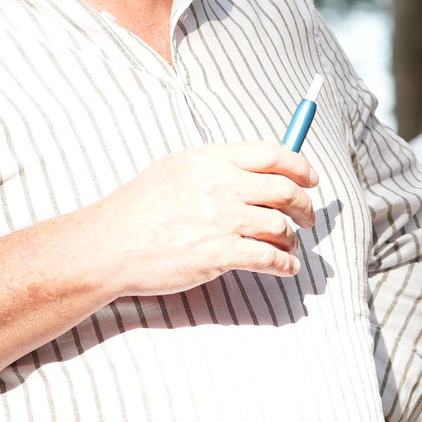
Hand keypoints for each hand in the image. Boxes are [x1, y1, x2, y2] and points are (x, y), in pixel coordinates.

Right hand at [83, 143, 319, 298]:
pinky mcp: (220, 254)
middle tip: (308, 217)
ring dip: (292, 239)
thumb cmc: (139, 209)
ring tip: (290, 247)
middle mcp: (222, 185)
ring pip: (280, 226)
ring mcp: (222, 220)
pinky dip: (284, 265)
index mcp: (212, 159)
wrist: (110, 245)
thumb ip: (216, 167)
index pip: (273, 154)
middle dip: (305, 205)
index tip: (311, 179)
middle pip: (284, 189)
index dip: (300, 166)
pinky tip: (285, 268)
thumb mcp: (175, 169)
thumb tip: (256, 170)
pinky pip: (269, 258)